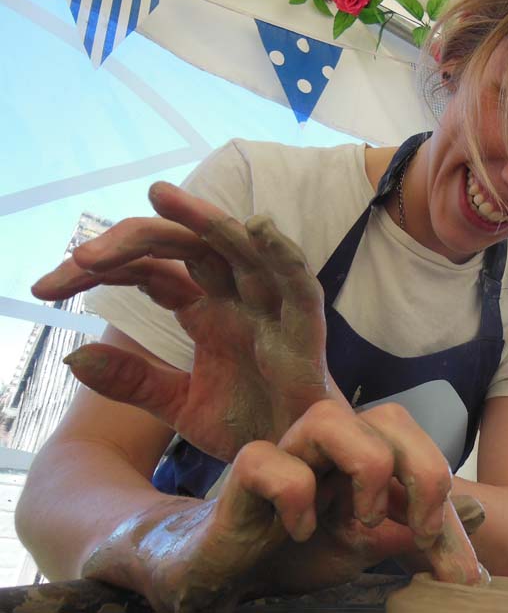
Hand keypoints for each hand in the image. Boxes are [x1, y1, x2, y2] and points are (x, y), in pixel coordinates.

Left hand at [32, 182, 342, 461]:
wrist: (294, 466)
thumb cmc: (250, 427)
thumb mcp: (179, 405)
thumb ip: (134, 380)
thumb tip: (72, 355)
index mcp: (205, 313)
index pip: (149, 272)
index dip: (99, 270)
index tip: (45, 287)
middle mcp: (236, 301)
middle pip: (188, 248)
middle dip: (136, 240)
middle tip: (83, 254)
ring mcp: (271, 310)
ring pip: (241, 251)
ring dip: (206, 222)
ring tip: (161, 197)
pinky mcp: (305, 330)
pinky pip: (299, 285)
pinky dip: (285, 255)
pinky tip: (259, 230)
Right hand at [83, 400, 484, 612]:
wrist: (223, 570)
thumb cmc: (294, 552)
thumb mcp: (366, 547)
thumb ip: (413, 534)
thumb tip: (480, 521)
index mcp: (361, 456)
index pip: (417, 446)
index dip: (445, 495)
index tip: (457, 568)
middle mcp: (327, 446)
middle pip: (388, 416)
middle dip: (421, 470)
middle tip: (422, 529)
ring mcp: (286, 454)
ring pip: (331, 416)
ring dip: (364, 468)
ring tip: (363, 521)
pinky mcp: (243, 476)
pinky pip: (269, 460)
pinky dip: (294, 495)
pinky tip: (299, 532)